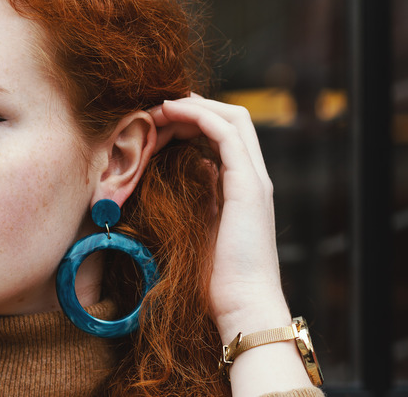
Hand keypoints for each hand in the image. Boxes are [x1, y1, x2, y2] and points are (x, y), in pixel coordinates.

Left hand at [150, 95, 313, 394]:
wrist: (243, 304)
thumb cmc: (219, 277)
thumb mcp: (206, 225)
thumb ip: (207, 196)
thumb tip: (201, 170)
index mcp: (243, 186)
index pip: (224, 135)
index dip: (194, 120)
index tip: (160, 121)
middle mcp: (253, 177)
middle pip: (231, 119)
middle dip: (193, 107)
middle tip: (156, 108)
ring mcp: (254, 179)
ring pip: (232, 119)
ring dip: (193, 107)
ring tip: (159, 107)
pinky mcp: (249, 186)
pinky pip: (227, 134)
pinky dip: (200, 117)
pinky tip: (172, 115)